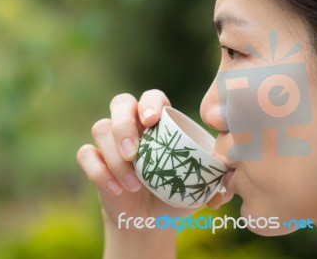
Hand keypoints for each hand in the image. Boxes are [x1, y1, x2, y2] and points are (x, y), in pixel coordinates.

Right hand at [76, 90, 231, 257]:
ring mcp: (110, 142)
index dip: (150, 102)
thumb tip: (231, 176)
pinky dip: (98, 171)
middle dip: (124, 124)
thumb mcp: (198, 189)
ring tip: (134, 185)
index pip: (150, 97)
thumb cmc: (175, 195)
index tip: (153, 120)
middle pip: (120, 103)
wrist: (150, 220)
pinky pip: (85, 154)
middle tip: (134, 153)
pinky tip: (116, 189)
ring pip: (101, 128)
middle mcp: (132, 126)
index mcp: (158, 123)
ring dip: (114, 157)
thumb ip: (216, 180)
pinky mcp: (94, 160)